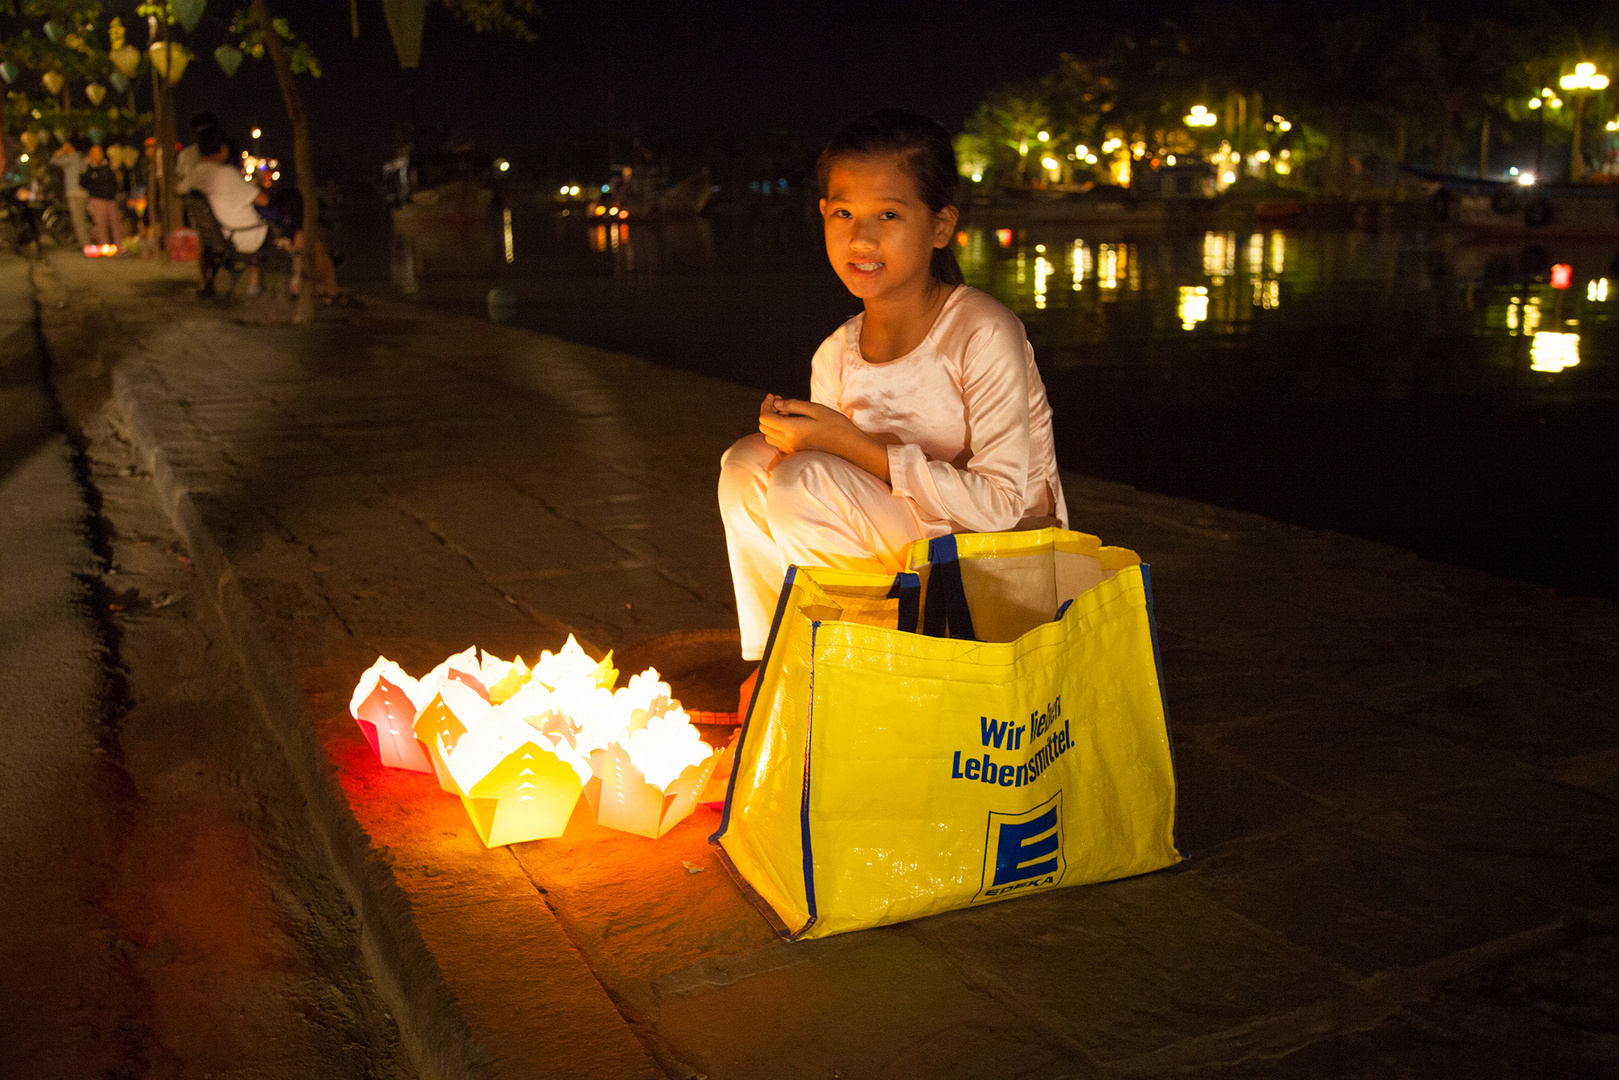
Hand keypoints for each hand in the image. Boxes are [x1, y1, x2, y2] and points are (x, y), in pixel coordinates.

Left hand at [757, 396, 890, 482]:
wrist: (850, 447)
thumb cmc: (836, 425)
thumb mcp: (815, 409)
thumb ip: (793, 405)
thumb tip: (776, 403)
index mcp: (792, 429)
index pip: (765, 418)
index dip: (766, 405)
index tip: (774, 396)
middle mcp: (789, 442)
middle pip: (764, 428)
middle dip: (767, 412)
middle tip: (778, 402)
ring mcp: (792, 450)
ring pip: (769, 437)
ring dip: (772, 424)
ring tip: (785, 413)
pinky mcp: (797, 453)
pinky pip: (779, 443)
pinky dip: (778, 432)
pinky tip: (791, 424)